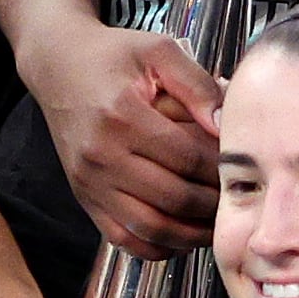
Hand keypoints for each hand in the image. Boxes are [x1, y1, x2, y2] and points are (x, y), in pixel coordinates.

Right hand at [30, 23, 221, 254]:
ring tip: (214, 221)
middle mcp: (101, 154)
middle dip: (214, 203)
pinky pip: (123, 238)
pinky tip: (179, 235)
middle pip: (174, 198)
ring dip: (190, 233)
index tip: (242, 166)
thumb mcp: (157, 50)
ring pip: (151, 227)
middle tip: (237, 196)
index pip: (188, 159)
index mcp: (122, 116)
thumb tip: (227, 125)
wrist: (56, 65)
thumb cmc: (112, 55)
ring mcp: (89, 181)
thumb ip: (197, 84)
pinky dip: (156, 247)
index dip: (222, 169)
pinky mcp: (83, 195)